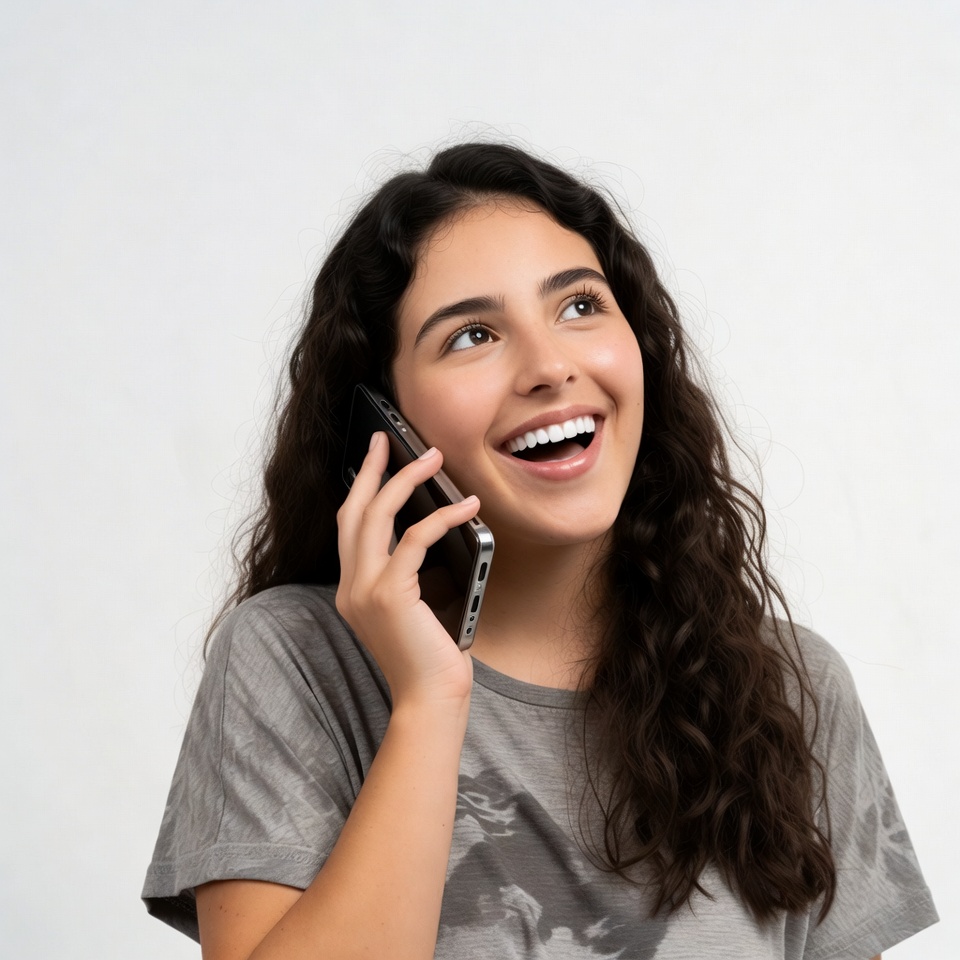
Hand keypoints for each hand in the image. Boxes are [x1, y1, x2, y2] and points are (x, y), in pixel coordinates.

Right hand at [336, 432, 479, 708]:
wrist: (432, 699)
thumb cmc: (430, 657)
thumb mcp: (412, 607)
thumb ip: (406, 573)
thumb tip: (428, 528)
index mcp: (352, 589)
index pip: (350, 526)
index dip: (361, 487)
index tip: (375, 458)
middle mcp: (351, 587)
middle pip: (354, 510)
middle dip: (372, 469)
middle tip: (388, 439)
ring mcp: (365, 590)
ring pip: (378, 516)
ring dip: (407, 480)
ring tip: (434, 458)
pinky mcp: (390, 594)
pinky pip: (415, 539)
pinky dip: (443, 517)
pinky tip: (467, 507)